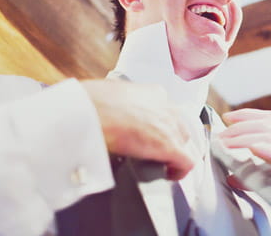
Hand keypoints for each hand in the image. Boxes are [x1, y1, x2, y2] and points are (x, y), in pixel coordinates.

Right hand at [81, 80, 198, 179]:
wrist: (84, 113)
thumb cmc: (88, 103)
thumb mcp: (111, 95)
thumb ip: (122, 105)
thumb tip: (115, 116)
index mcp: (154, 93)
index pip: (166, 112)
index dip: (160, 127)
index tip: (150, 135)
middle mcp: (166, 107)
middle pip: (178, 127)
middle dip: (169, 140)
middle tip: (153, 152)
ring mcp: (169, 126)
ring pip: (183, 143)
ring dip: (173, 154)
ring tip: (158, 164)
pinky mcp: (168, 146)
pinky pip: (186, 162)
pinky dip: (180, 171)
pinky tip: (168, 176)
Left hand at [218, 108, 270, 231]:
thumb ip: (255, 178)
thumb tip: (231, 177)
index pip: (268, 120)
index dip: (247, 114)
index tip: (227, 117)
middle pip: (266, 124)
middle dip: (241, 125)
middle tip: (221, 133)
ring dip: (245, 136)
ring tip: (227, 142)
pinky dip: (269, 149)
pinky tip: (254, 148)